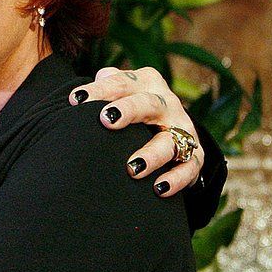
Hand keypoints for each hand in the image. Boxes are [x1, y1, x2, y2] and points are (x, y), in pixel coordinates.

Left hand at [68, 66, 203, 197]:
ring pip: (170, 140)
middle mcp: (167, 103)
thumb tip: (80, 96)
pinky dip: (176, 179)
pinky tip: (158, 189)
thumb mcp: (121, 92)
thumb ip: (103, 87)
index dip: (99, 90)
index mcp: (147, 82)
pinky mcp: (195, 156)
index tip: (76, 100)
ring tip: (132, 168)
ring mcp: (183, 129)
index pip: (121, 82)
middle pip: (148, 103)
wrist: (170, 127)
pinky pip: (189, 167)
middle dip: (128, 110)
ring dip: (152, 154)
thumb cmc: (131, 107)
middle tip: (106, 121)